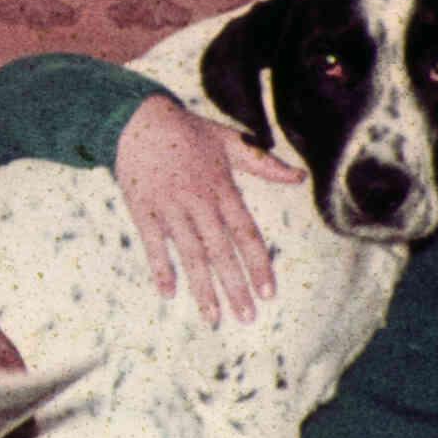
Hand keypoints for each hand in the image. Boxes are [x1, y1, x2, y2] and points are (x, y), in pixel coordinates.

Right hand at [114, 96, 304, 323]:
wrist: (137, 119)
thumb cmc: (186, 131)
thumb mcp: (229, 141)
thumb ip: (263, 163)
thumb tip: (299, 176)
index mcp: (222, 189)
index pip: (246, 234)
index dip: (258, 264)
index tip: (267, 292)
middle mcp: (198, 203)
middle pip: (221, 252)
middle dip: (235, 287)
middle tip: (246, 317)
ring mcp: (170, 208)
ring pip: (190, 254)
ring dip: (203, 288)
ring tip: (213, 318)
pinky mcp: (143, 210)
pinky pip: (153, 244)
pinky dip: (160, 268)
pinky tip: (168, 293)